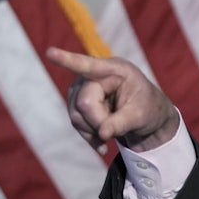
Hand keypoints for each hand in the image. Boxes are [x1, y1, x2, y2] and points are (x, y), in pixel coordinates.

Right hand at [46, 47, 178, 153]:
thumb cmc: (147, 108)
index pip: (89, 66)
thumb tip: (102, 134)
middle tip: (114, 133)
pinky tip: (102, 145)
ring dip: (93, 131)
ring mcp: (82, 87)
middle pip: (83, 103)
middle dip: (97, 123)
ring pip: (76, 115)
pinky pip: (75, 122)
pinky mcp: (77, 100)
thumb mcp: (141, 116)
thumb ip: (121, 123)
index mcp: (117, 70)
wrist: (144, 116)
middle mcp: (95, 74)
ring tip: (111, 134)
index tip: (50, 53)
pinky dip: (89, 136)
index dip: (68, 60)